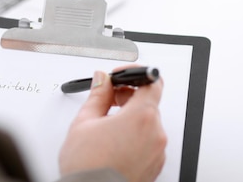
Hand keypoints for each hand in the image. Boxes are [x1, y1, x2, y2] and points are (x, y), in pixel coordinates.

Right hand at [59, 66, 166, 181]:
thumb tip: (102, 80)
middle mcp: (155, 134)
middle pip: (149, 102)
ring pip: (149, 123)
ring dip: (131, 117)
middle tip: (109, 99)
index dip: (137, 73)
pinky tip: (114, 142)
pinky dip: (135, 136)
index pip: (152, 81)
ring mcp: (157, 152)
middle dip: (129, 96)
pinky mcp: (155, 166)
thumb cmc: (87, 168)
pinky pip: (149, 142)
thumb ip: (98, 95)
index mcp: (141, 117)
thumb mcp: (84, 122)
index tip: (122, 75)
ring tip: (107, 125)